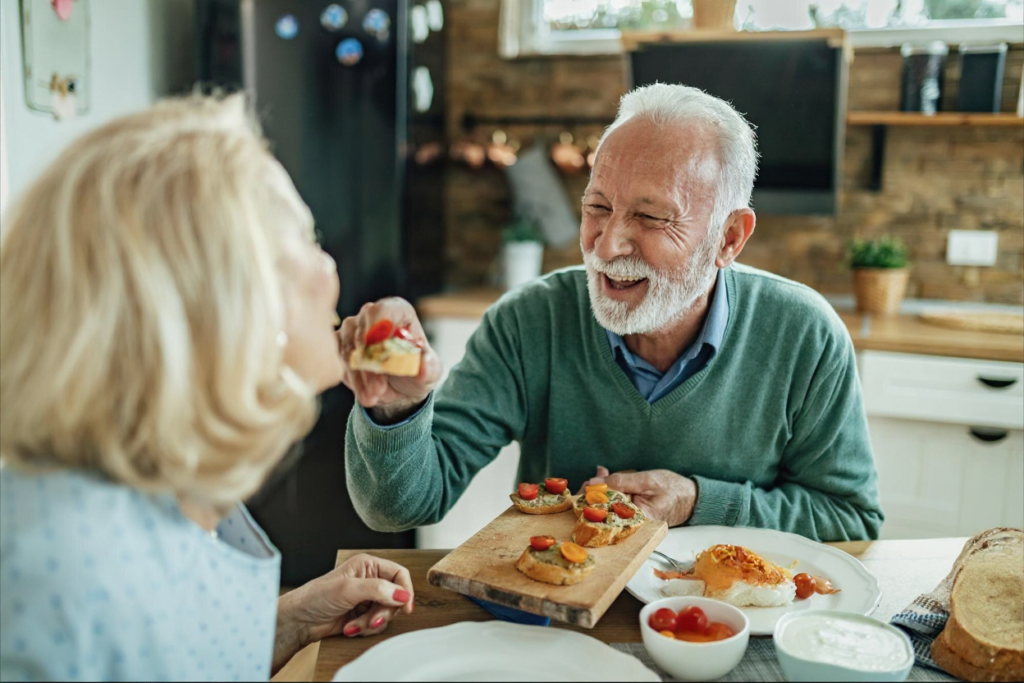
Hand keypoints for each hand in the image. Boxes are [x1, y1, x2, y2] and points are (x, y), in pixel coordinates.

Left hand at [273, 554, 413, 672]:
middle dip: (382, 612)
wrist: (300, 621)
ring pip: (386, 613)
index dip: (405, 590)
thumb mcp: (348, 589)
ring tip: (353, 624)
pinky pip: (377, 625)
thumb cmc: (316, 597)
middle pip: (395, 597)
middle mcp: (370, 580)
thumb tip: (402, 594)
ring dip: (371, 623)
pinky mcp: (363, 615)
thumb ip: (378, 589)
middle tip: (371, 619)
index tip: (405, 607)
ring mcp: (367, 599)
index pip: (398, 574)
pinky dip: (364, 629)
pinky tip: (350, 627)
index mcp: (368, 565)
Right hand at [338, 297, 441, 423]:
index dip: (379, 327)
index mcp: (397, 310)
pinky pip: (340, 362)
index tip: (380, 348)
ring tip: (374, 397)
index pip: (383, 311)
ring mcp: (351, 329)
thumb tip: (425, 364)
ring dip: (361, 377)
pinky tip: (365, 395)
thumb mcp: (429, 371)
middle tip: (379, 388)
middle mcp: (370, 315)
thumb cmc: (415, 369)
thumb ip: (429, 367)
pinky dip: (353, 381)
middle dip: (371, 364)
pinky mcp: (338, 347)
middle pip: (364, 334)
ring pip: (350, 352)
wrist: (399, 386)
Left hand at [582, 466, 697, 527]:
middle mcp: (632, 524)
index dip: (591, 499)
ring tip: (602, 472)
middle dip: (596, 490)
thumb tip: (594, 483)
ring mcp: (631, 519)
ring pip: (608, 502)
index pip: (605, 512)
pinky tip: (608, 476)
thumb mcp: (647, 480)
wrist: (692, 497)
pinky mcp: (632, 513)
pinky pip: (616, 501)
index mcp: (636, 520)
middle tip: (596, 474)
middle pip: (603, 509)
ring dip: (603, 486)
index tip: (586, 485)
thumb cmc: (674, 489)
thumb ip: (621, 482)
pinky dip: (612, 488)